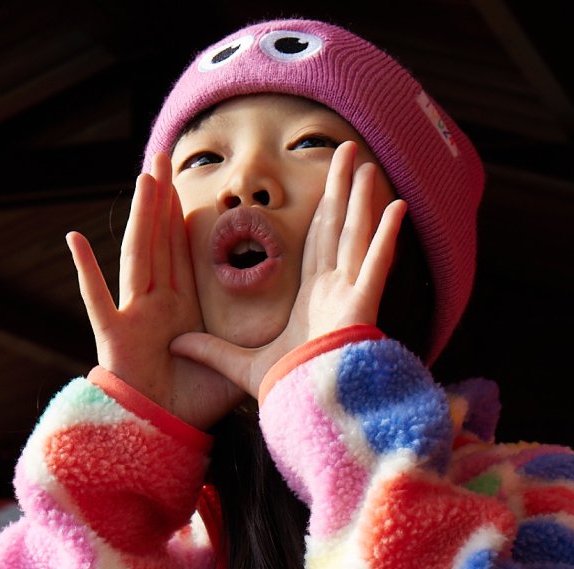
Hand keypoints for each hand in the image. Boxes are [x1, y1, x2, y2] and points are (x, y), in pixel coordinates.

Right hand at [68, 158, 241, 431]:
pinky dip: (85, 270)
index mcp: (177, 309)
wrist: (157, 439)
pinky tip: (74, 239)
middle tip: (163, 157)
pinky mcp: (114, 336)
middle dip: (161, 201)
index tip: (183, 182)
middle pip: (158, 242)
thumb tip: (286, 329)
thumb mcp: (231, 367)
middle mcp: (152, 306)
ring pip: (137, 256)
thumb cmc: (189, 409)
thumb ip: (250, 342)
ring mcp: (131, 317)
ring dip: (140, 218)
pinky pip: (98, 298)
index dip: (180, 217)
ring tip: (143, 179)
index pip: (180, 252)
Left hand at [172, 141, 406, 399]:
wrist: (306, 411)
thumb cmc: (285, 391)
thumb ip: (210, 350)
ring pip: (357, 236)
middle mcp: (335, 290)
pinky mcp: (362, 306)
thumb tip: (176, 343)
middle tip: (348, 152)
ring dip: (364, 200)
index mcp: (312, 298)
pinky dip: (387, 236)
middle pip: (339, 227)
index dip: (323, 210)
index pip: (318, 243)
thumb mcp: (237, 365)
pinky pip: (376, 265)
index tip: (327, 183)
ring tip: (368, 165)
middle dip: (343, 190)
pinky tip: (397, 206)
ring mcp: (351, 295)